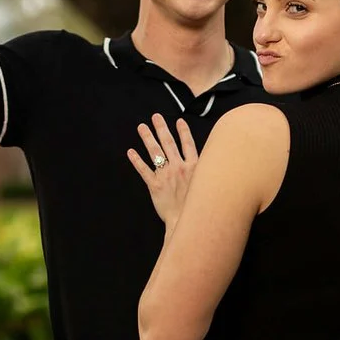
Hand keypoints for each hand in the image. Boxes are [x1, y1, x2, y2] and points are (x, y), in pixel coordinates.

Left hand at [126, 114, 198, 229]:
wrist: (188, 222)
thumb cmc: (198, 206)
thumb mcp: (207, 186)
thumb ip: (204, 173)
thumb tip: (209, 164)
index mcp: (194, 167)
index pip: (188, 144)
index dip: (183, 132)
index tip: (178, 121)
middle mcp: (179, 168)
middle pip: (169, 143)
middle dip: (162, 128)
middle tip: (156, 116)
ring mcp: (166, 175)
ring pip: (155, 152)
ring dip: (147, 138)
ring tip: (141, 127)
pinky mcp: (154, 185)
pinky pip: (143, 170)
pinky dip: (136, 160)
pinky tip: (130, 152)